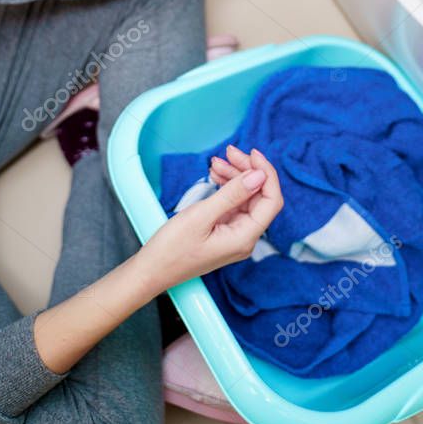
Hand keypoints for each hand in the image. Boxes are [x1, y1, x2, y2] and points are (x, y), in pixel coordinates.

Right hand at [133, 147, 282, 296]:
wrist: (151, 271)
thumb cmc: (172, 249)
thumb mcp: (201, 216)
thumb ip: (232, 194)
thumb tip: (258, 176)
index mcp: (245, 237)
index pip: (271, 201)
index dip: (266, 174)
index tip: (252, 154)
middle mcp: (245, 237)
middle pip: (259, 196)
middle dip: (247, 170)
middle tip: (229, 151)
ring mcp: (235, 234)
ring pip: (245, 197)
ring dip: (234, 176)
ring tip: (216, 162)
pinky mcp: (224, 230)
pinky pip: (232, 203)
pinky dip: (226, 186)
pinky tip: (214, 175)